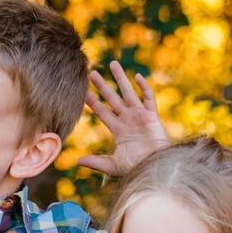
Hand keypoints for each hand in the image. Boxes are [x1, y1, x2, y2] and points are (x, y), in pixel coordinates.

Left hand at [78, 61, 170, 176]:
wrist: (155, 168)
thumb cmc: (136, 168)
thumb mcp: (113, 165)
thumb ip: (96, 162)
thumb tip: (77, 162)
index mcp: (118, 130)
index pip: (102, 112)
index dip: (92, 102)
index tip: (82, 92)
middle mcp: (128, 120)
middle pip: (112, 98)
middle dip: (102, 86)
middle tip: (91, 73)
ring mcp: (140, 116)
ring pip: (128, 93)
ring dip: (121, 79)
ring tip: (112, 63)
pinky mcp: (152, 116)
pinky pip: (148, 98)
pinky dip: (144, 88)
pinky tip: (137, 77)